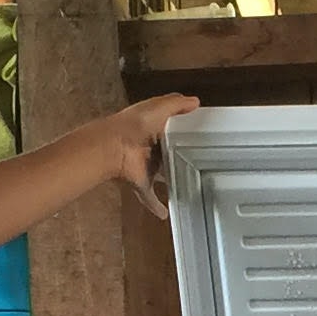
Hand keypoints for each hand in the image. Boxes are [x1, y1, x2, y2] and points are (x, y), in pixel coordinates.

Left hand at [101, 94, 199, 218]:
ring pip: (161, 175)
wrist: (112, 147)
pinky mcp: (141, 183)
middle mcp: (150, 148)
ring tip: (191, 186)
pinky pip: (150, 198)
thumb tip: (195, 101)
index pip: (172, 130)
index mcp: (153, 128)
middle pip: (168, 154)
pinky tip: (165, 214)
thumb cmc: (135, 125)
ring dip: (170, 180)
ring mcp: (145, 167)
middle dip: (180, 158)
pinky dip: (156, 207)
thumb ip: (177, 104)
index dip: (184, 132)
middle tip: (203, 164)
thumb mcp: (158, 107)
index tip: (203, 138)